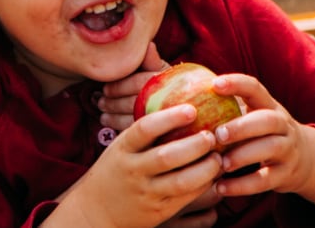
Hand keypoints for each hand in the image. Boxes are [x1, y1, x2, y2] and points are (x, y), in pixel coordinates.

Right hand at [45, 105, 221, 227]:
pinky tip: (213, 175)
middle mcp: (133, 170)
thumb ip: (143, 133)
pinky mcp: (159, 211)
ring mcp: (146, 192)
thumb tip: (177, 103)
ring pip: (181, 181)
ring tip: (218, 157)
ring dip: (205, 168)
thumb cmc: (115, 171)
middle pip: (167, 156)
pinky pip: (186, 198)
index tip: (191, 109)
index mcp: (122, 149)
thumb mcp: (120, 148)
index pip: (144, 129)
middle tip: (211, 135)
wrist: (96, 211)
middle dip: (195, 145)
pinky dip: (204, 186)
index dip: (169, 118)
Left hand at [99, 43, 170, 129]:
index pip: (141, 83)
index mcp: (169, 82)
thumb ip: (151, 60)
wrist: (189, 108)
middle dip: (114, 102)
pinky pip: (135, 131)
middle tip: (100, 101)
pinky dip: (117, 126)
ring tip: (102, 110)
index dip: (120, 86)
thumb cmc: (169, 85)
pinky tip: (107, 121)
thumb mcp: (162, 70)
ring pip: (133, 119)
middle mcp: (170, 100)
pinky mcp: (160, 135)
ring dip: (113, 115)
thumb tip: (147, 46)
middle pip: (135, 102)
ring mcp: (165, 120)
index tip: (105, 89)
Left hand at [210, 74, 314, 213]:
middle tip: (217, 134)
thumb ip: (228, 109)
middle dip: (242, 126)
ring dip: (242, 156)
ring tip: (220, 163)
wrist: (307, 160)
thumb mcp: (253, 116)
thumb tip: (181, 102)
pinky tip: (220, 187)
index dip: (236, 84)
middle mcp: (282, 125)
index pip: (255, 88)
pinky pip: (265, 181)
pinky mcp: (285, 175)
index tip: (214, 84)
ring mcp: (287, 150)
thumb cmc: (262, 134)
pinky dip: (242, 186)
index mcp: (269, 106)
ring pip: (270, 149)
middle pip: (268, 120)